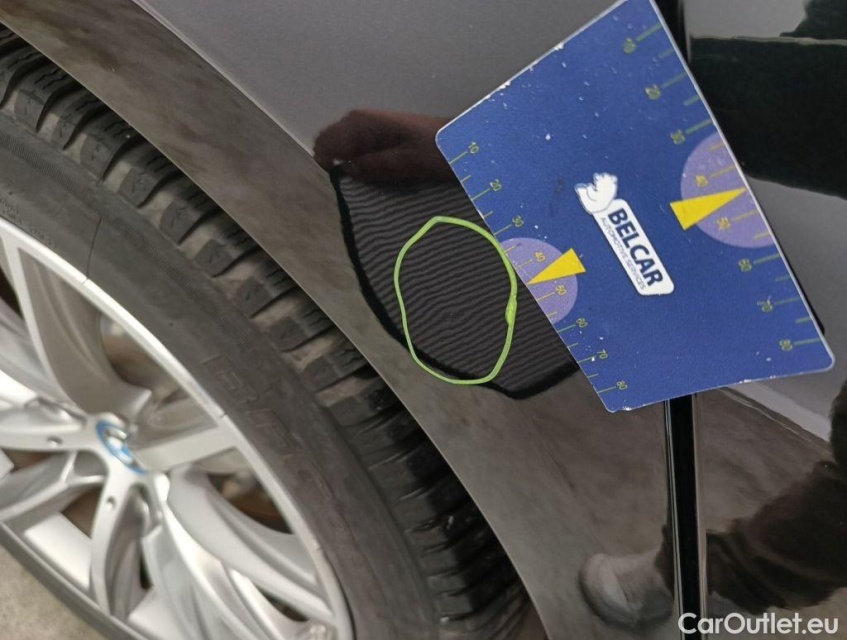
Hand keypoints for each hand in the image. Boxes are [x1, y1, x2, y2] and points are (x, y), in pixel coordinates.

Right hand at [314, 110, 453, 182]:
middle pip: (328, 146)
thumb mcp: (409, 162)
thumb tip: (345, 170)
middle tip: (358, 186)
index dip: (330, 167)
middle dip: (336, 167)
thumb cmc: (438, 150)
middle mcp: (358, 121)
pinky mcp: (376, 138)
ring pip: (341, 151)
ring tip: (368, 183)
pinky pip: (355, 152)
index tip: (347, 186)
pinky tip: (375, 177)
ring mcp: (367, 129)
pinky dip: (359, 165)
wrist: (462, 141)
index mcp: (361, 123)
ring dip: (348, 168)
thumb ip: (376, 165)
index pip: (324, 145)